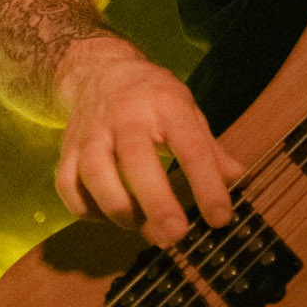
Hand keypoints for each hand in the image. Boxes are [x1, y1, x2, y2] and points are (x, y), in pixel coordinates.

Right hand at [55, 38, 243, 246]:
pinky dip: (85, 208)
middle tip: (176, 235)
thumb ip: (211, 149)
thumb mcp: (189, 111)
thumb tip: (239, 179)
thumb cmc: (153, 97)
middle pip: (136, 160)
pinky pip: (68, 184)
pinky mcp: (67, 148)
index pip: (191, 146)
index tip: (221, 218)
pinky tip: (108, 217)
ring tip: (141, 228)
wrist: (100, 71)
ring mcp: (92, 133)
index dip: (207, 185)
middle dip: (156, 202)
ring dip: (118, 208)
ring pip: (94, 173)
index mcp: (167, 106)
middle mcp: (127, 117)